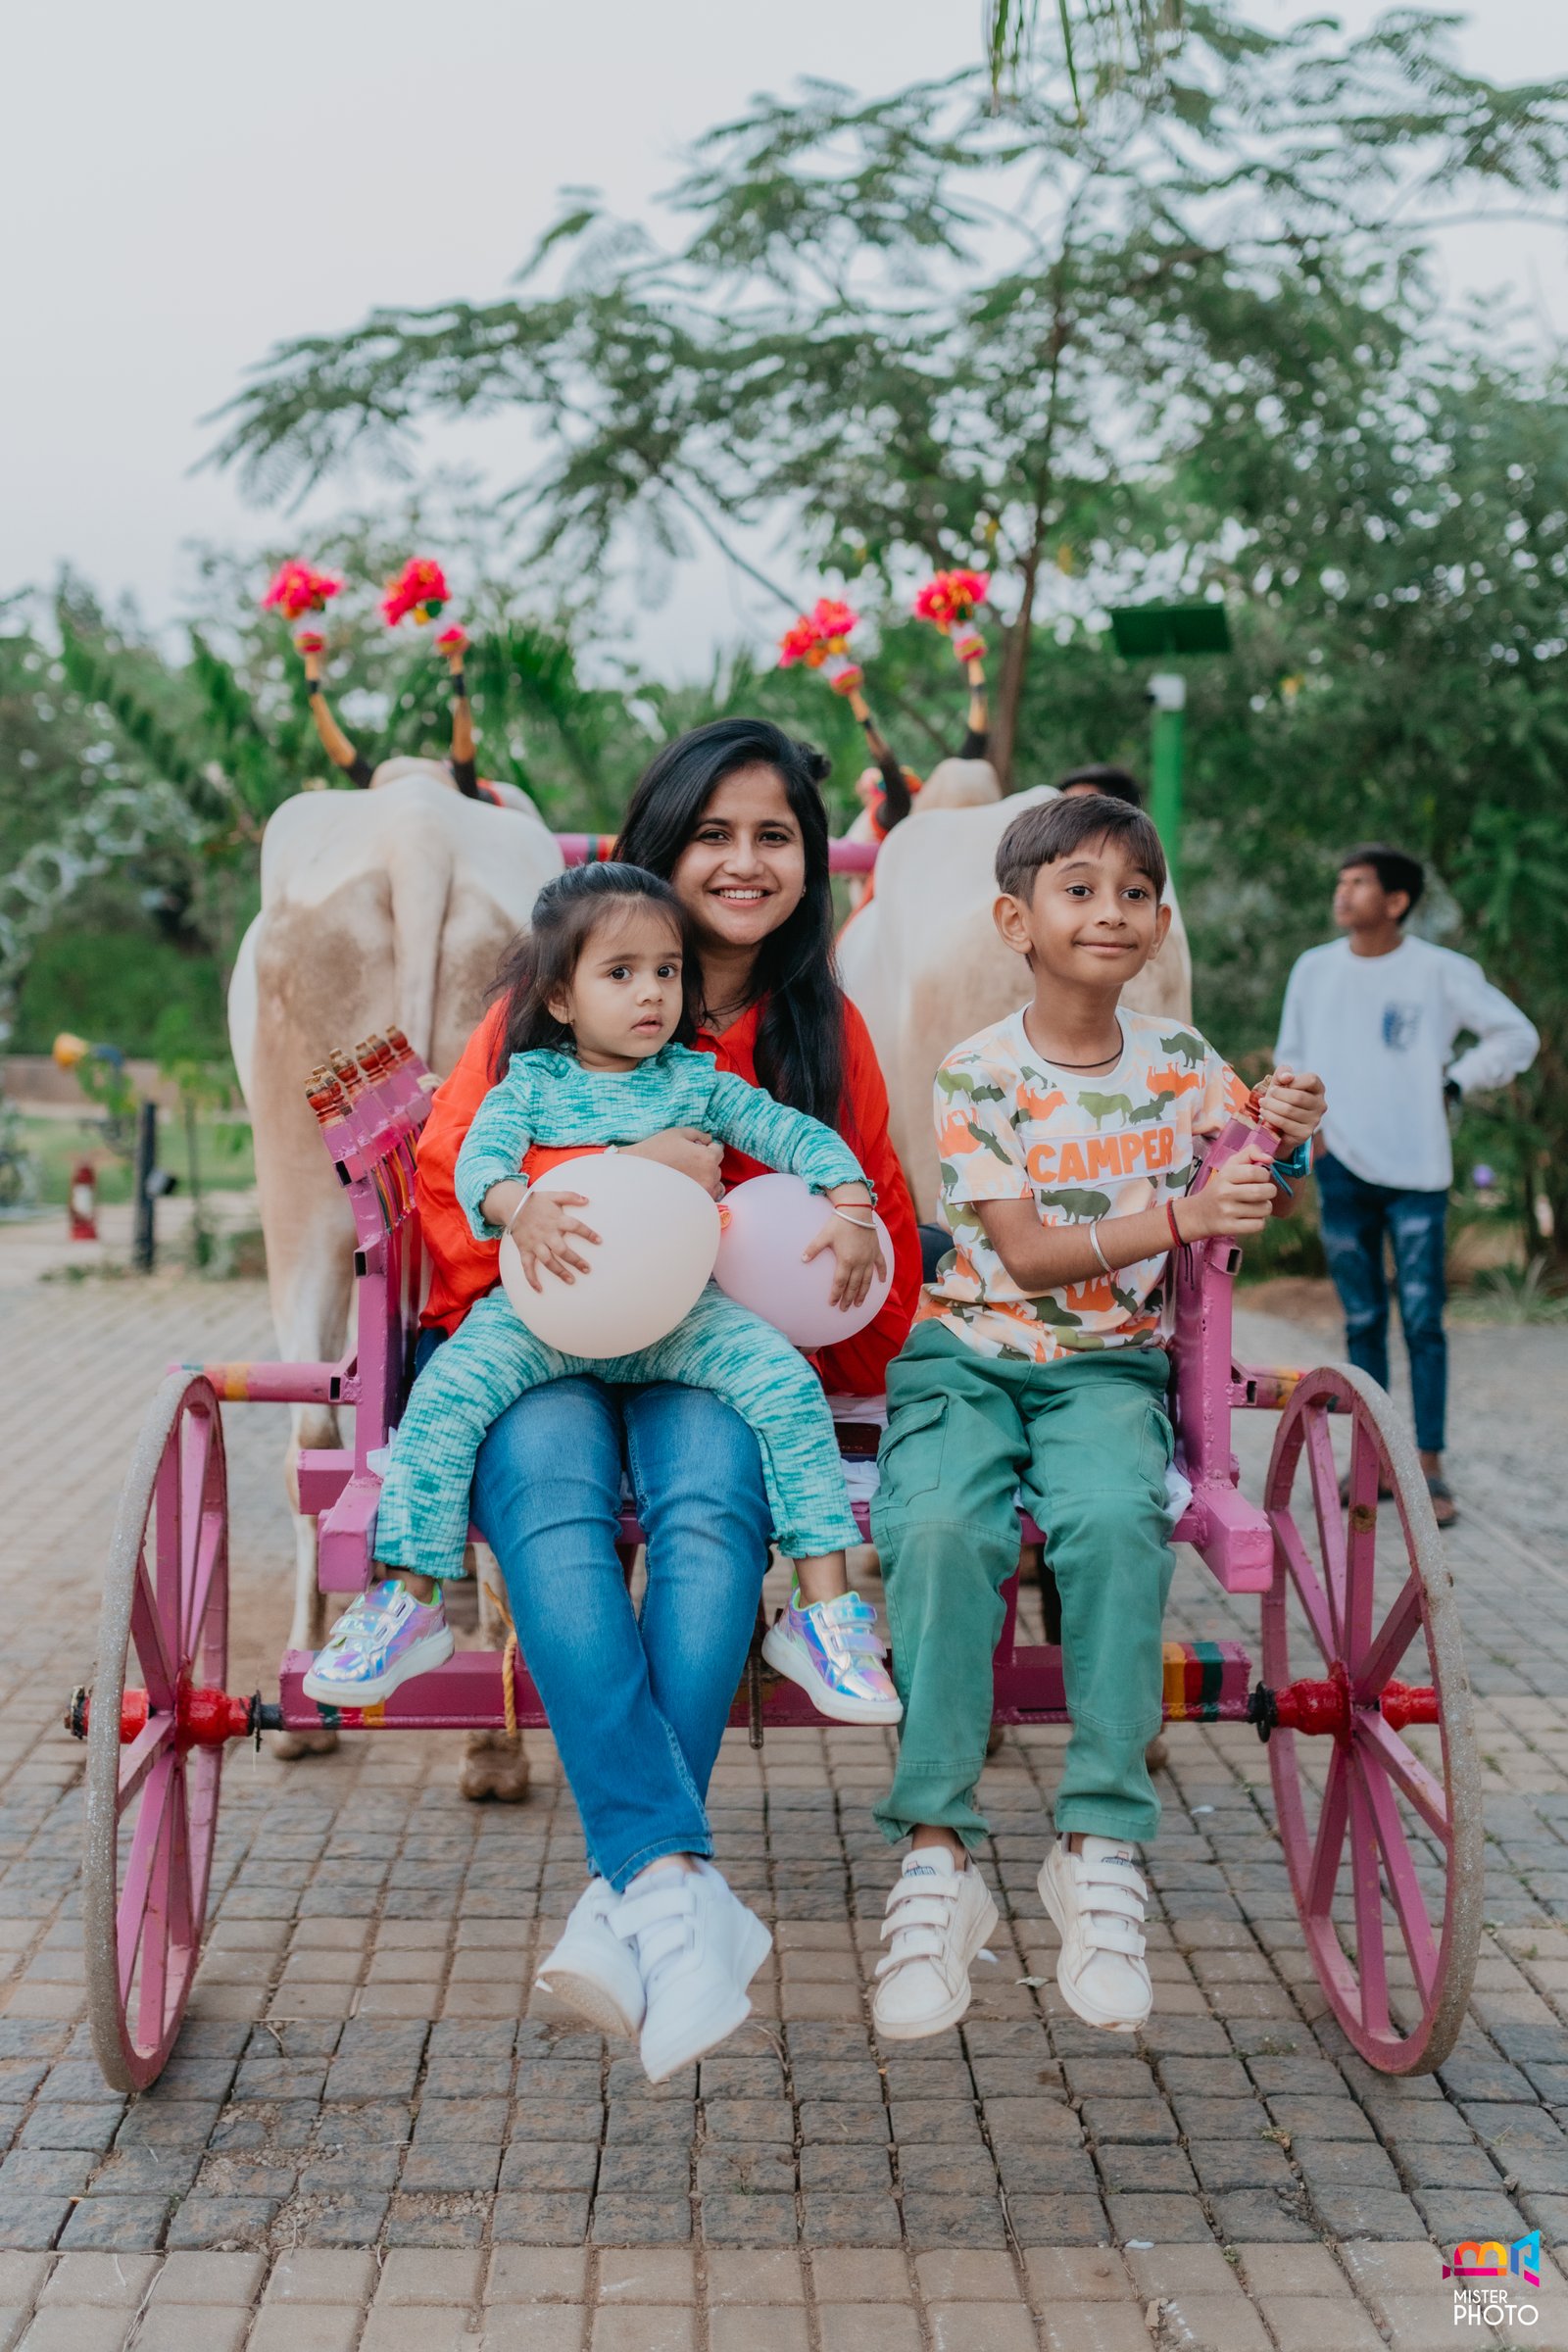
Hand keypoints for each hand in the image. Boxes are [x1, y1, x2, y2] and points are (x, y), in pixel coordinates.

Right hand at [501, 1189, 600, 1290]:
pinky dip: (531, 1279)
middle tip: (587, 1269)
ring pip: (548, 1261)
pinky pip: (527, 1266)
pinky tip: (539, 1289)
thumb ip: (570, 1196)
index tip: (599, 1241)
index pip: (575, 1226)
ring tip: (572, 1280)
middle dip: (575, 1260)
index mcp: (556, 1220)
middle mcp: (546, 1233)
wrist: (512, 1205)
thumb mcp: (554, 1195)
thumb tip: (587, 1200)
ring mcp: (535, 1243)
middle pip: (562, 1250)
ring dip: (559, 1271)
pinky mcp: (525, 1250)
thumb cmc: (536, 1201)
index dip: (587, 1233)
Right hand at [626, 1127, 723, 1196]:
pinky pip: (708, 1198)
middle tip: (688, 1161)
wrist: (637, 1172)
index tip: (695, 1148)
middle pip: (717, 1167)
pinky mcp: (695, 1204)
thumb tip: (708, 1140)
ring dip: (707, 1178)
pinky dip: (702, 1192)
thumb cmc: (656, 1150)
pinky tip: (688, 1186)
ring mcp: (703, 1193)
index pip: (718, 1150)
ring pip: (715, 1184)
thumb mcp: (678, 1133)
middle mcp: (709, 1177)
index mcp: (707, 1158)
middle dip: (706, 1162)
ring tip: (689, 1174)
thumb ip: (699, 1134)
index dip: (707, 1147)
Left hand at [803, 1194, 885, 1310]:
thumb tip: (802, 1259)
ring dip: (863, 1293)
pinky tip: (882, 1282)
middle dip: (849, 1298)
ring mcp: (869, 1258)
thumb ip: (813, 1249)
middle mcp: (859, 1263)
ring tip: (859, 1303)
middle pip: (854, 1285)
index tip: (833, 1304)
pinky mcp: (876, 1251)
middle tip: (845, 1309)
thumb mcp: (824, 1236)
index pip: (840, 1283)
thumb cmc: (839, 1223)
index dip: (836, 1294)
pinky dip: (882, 1274)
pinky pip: (881, 1265)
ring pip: (867, 1280)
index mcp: (846, 1261)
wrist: (857, 1211)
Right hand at [1185, 1146, 1276, 1239]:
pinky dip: (1259, 1222)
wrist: (1198, 1214)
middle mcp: (1225, 1193)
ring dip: (1265, 1207)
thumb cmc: (1221, 1187)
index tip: (1260, 1178)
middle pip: (1263, 1191)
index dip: (1265, 1175)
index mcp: (1226, 1175)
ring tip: (1254, 1206)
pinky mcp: (1230, 1228)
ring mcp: (1227, 1212)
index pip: (1256, 1172)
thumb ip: (1250, 1153)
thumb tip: (1270, 1159)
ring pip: (1264, 1209)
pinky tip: (1250, 1218)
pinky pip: (1259, 1225)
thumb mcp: (1230, 1165)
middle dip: (1270, 1191)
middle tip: (1263, 1192)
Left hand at [1254, 1065, 1323, 1148]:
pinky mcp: (1305, 1133)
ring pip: (1289, 1110)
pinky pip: (1285, 1123)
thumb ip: (1283, 1073)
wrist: (1277, 1124)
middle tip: (1265, 1097)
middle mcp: (1320, 1105)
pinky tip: (1265, 1113)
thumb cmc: (1280, 1099)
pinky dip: (1271, 1117)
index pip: (1311, 1080)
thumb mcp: (1280, 1082)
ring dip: (1271, 1106)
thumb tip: (1287, 1077)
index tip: (1278, 1085)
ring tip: (1263, 1104)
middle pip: (1298, 1097)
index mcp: (1318, 1089)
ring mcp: (1314, 1120)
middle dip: (1277, 1095)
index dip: (1293, 1081)